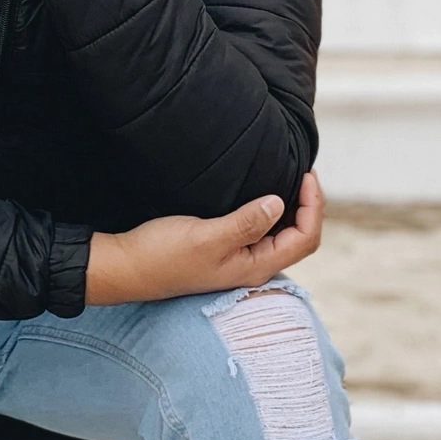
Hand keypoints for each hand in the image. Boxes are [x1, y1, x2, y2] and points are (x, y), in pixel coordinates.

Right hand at [85, 171, 324, 305]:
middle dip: (309, 206)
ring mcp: (238, 259)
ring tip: (290, 177)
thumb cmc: (162, 255)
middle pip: (300, 237)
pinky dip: (271, 210)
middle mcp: (252, 266)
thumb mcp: (206, 236)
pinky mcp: (224, 249)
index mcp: (255, 267)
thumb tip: (278, 203)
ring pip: (281, 234)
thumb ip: (245, 223)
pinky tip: (261, 193)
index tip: (306, 174)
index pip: (304, 238)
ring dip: (292, 207)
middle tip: (304, 172)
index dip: (313, 207)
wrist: (126, 267)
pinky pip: (261, 230)